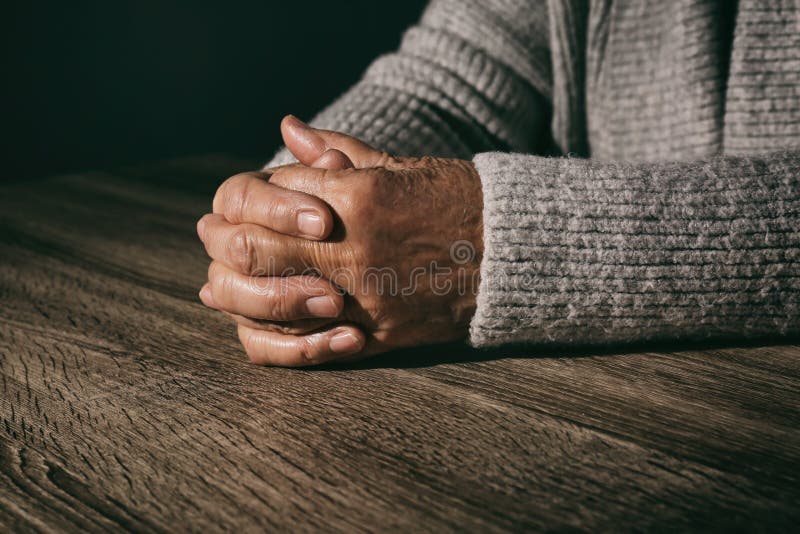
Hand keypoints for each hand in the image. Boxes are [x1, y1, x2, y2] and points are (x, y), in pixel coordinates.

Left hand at [197, 117, 482, 365]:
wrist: (509, 253)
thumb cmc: (451, 199)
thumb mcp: (396, 165)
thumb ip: (335, 151)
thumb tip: (286, 128)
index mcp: (356, 198)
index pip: (264, 196)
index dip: (237, 200)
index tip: (233, 204)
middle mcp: (352, 251)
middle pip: (250, 252)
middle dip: (221, 244)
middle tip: (212, 239)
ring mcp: (363, 300)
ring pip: (268, 307)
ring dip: (234, 295)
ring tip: (218, 287)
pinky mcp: (377, 337)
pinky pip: (307, 347)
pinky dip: (273, 339)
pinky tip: (254, 326)